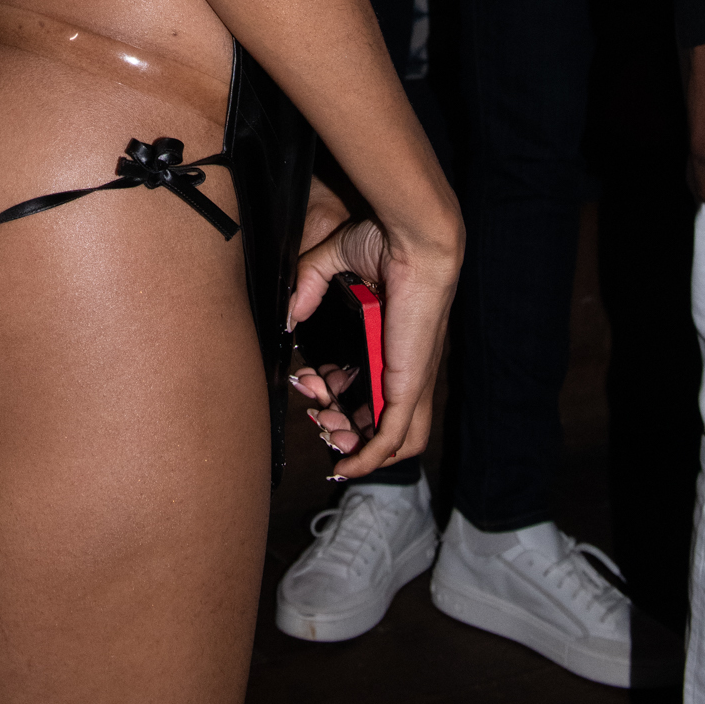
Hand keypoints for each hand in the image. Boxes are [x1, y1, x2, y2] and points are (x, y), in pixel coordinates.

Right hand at [288, 210, 460, 480]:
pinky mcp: (409, 385)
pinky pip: (393, 437)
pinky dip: (370, 459)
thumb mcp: (338, 261)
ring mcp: (411, 380)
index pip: (369, 388)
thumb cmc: (385, 241)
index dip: (335, 393)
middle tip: (317, 416)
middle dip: (342, 428)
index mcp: (394, 344)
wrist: (414, 238)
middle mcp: (407, 368)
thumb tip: (290, 315)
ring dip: (356, 449)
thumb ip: (309, 284)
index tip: (310, 382)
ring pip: (393, 440)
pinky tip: (347, 465)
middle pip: (382, 423)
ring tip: (329, 436)